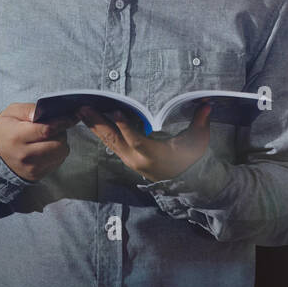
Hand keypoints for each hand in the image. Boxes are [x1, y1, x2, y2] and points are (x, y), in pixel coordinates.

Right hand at [0, 103, 80, 181]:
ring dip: (60, 143)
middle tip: (55, 127)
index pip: (47, 130)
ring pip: (61, 153)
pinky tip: (46, 148)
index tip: (70, 117)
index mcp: (17, 137)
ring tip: (50, 137)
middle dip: (61, 133)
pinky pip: (57, 162)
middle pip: (58, 144)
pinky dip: (56, 153)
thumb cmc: (6, 129)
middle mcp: (25, 155)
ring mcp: (31, 168)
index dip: (62, 122)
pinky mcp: (36, 175)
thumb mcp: (12, 112)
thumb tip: (45, 112)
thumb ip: (30, 110)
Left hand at [78, 102, 212, 181]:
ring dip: (94, 126)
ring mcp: (129, 159)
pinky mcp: (126, 158)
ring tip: (80, 112)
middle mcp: (137, 158)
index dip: (125, 125)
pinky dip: (100, 132)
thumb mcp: (197, 141)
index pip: (136, 139)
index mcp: (154, 154)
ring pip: (109, 142)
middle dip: (98, 123)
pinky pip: (110, 144)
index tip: (115, 110)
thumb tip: (207, 104)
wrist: (184, 182)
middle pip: (114, 140)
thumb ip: (200, 122)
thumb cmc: (190, 159)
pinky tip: (90, 121)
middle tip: (83, 108)